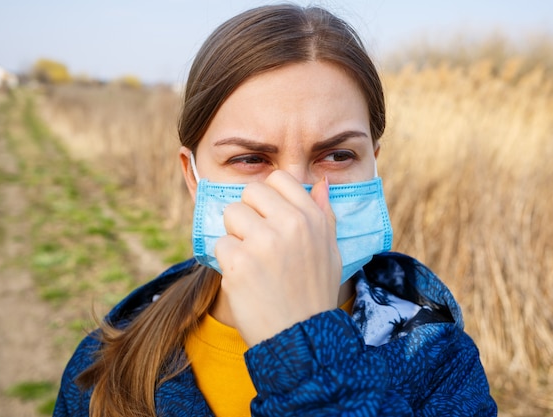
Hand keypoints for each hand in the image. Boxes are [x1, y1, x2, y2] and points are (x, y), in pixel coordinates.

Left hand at [214, 171, 341, 345]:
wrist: (301, 338)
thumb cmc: (314, 292)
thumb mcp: (331, 251)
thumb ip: (324, 214)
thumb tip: (321, 183)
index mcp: (312, 218)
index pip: (279, 178)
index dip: (269, 196)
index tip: (269, 217)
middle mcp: (289, 225)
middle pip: (250, 192)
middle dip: (249, 213)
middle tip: (258, 242)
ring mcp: (262, 243)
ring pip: (231, 214)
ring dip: (236, 236)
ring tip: (252, 262)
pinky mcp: (238, 263)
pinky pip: (220, 244)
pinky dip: (228, 262)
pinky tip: (245, 280)